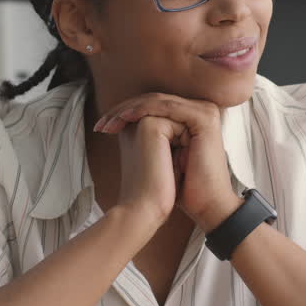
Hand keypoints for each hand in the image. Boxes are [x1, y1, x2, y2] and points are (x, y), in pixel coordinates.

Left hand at [95, 93, 240, 229]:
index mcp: (191, 116)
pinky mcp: (204, 118)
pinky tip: (125, 118)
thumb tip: (121, 121)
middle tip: (101, 123)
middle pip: (154, 100)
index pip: (153, 106)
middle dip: (123, 110)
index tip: (101, 126)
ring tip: (109, 122)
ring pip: (158, 101)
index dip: (125, 113)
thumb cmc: (182, 186)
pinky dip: (144, 110)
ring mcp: (204, 112)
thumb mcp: (160, 154)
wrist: (204, 205)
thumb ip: (150, 134)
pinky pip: (168, 107)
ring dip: (130, 109)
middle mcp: (200, 110)